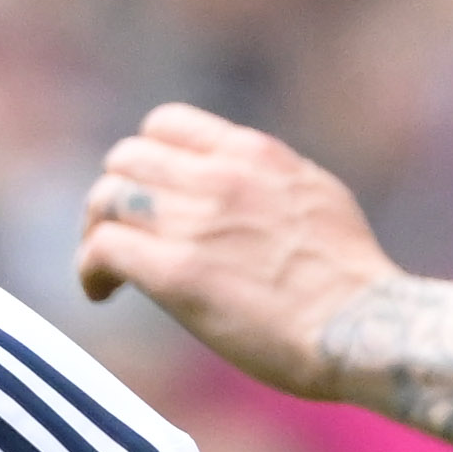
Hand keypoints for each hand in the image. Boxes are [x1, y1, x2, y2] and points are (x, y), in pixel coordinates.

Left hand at [74, 106, 403, 401]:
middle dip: (114, 196)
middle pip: (126, 159)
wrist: (362, 326)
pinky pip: (103, 250)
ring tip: (104, 270)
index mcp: (253, 153)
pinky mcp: (176, 273)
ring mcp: (194, 223)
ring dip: (95, 232)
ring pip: (106, 200)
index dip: (145, 158)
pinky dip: (91, 270)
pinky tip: (101, 293)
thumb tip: (242, 185)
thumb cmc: (349, 280)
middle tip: (117, 236)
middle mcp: (218, 177)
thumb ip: (268, 180)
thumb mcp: (315, 196)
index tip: (149, 194)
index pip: (166, 124)